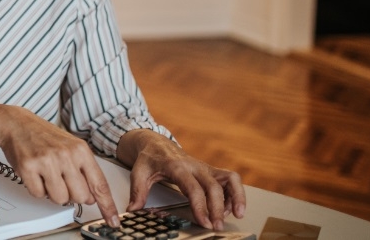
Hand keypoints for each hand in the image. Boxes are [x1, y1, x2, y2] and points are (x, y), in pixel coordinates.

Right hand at [0, 107, 121, 226]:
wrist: (16, 123)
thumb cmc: (43, 136)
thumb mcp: (71, 147)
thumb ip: (84, 171)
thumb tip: (92, 197)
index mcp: (80, 150)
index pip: (99, 184)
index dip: (107, 206)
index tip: (112, 219)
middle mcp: (66, 155)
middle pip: (80, 197)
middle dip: (72, 195)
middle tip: (63, 182)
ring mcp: (47, 161)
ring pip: (60, 199)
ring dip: (53, 193)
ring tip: (47, 176)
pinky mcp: (28, 167)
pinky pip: (39, 194)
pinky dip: (37, 189)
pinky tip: (35, 174)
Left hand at [119, 130, 245, 230]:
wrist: (156, 144)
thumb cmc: (149, 159)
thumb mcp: (138, 172)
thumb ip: (137, 191)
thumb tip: (133, 209)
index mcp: (177, 166)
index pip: (193, 188)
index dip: (200, 205)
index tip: (204, 222)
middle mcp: (195, 166)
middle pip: (213, 187)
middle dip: (218, 208)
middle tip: (217, 226)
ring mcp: (205, 167)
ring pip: (229, 178)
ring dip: (236, 197)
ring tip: (236, 215)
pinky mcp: (211, 171)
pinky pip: (230, 179)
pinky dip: (236, 193)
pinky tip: (232, 208)